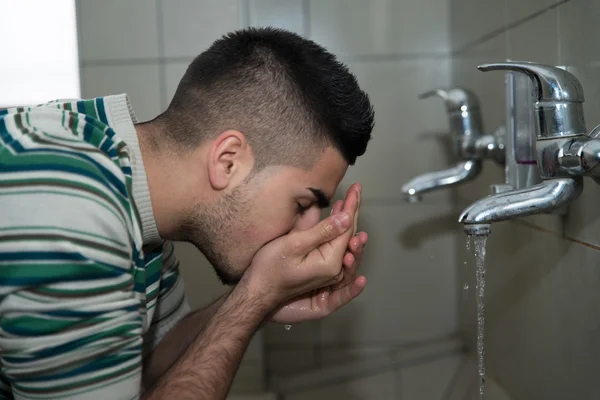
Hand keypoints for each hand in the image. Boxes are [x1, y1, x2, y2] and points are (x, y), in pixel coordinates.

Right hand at [239, 187, 358, 311]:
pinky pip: (337, 250)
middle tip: (357, 190)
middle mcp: (335, 270)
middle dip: (352, 211)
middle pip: (349, 235)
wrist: (257, 292)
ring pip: (344, 242)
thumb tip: (346, 217)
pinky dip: (341, 235)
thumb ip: (322, 232)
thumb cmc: (270, 268)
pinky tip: (345, 228)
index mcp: (330, 262)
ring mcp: (329, 273)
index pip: (346, 229)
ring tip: (349, 204)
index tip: (356, 188)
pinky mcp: (322, 273)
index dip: (352, 207)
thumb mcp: (294, 245)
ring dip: (347, 222)